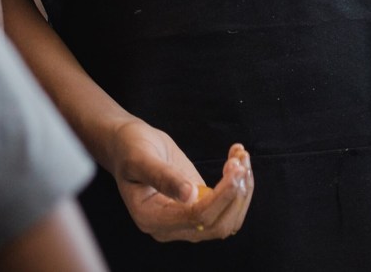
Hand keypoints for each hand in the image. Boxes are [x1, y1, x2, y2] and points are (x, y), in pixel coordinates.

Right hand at [110, 121, 252, 242]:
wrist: (128, 144)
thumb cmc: (130, 148)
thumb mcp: (141, 158)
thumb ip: (162, 177)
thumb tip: (189, 194)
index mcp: (151, 218)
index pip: (196, 218)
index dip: (220, 197)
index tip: (235, 171)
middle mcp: (171, 227)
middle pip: (217, 225)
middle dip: (235, 195)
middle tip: (241, 162)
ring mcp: (186, 219)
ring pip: (226, 219)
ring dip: (241, 191)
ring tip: (242, 157)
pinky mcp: (197, 206)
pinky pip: (224, 206)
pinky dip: (236, 185)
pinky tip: (236, 157)